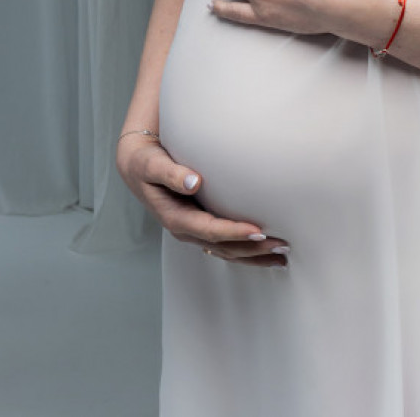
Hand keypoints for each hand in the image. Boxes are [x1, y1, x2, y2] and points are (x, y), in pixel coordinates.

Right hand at [116, 133, 289, 266]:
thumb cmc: (146, 163)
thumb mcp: (152, 165)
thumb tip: (193, 182)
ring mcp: (194, 231)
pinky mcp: (201, 226)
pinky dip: (246, 250)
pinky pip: (226, 245)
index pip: (209, 230)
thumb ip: (171, 173)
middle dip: (252, 249)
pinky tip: (265, 251)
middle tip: (282, 245)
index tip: (258, 230)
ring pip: (227, 252)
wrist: (137, 166)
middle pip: (223, 248)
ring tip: (282, 257)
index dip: (233, 232)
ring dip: (254, 256)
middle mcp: (186, 229)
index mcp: (175, 217)